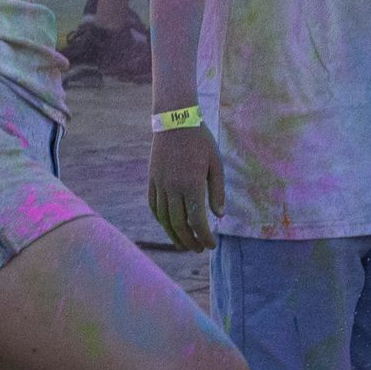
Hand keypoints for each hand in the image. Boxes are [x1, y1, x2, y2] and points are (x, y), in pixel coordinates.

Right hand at [146, 123, 222, 252]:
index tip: (211, 245)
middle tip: (199, 250)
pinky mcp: (152, 180)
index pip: (197, 220)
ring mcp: (160, 184)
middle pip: (179, 224)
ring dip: (174, 236)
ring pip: (164, 219)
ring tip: (184, 245)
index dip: (204, 237)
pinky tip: (168, 227)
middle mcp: (173, 188)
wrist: (175, 119)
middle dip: (190, 241)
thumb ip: (217, 191)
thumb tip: (219, 216)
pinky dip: (161, 220)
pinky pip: (153, 206)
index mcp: (191, 184)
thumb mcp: (215, 163)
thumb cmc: (200, 140)